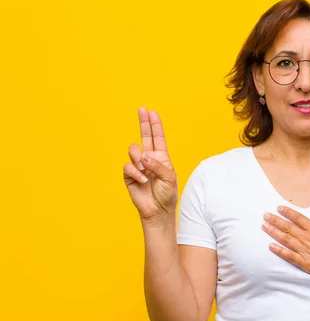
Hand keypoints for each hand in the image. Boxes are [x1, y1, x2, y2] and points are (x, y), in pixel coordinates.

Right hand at [123, 107, 177, 222]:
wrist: (158, 211)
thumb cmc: (167, 195)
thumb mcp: (169, 178)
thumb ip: (158, 165)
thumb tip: (143, 156)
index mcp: (161, 157)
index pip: (158, 138)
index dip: (155, 125)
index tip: (152, 112)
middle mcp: (149, 159)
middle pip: (144, 137)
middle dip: (143, 122)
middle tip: (141, 109)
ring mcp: (138, 166)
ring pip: (133, 150)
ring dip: (139, 157)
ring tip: (145, 170)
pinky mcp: (129, 175)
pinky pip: (128, 166)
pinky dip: (135, 172)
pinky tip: (142, 180)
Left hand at [261, 203, 309, 279]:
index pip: (297, 218)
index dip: (287, 212)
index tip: (278, 208)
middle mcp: (307, 238)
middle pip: (287, 227)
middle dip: (275, 220)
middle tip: (265, 215)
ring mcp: (304, 251)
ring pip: (285, 240)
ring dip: (274, 232)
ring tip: (264, 226)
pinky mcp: (304, 263)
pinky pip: (288, 256)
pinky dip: (279, 251)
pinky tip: (270, 246)